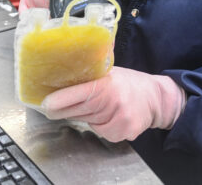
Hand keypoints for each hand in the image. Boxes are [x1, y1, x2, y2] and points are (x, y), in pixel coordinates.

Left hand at [42, 66, 185, 141]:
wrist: (156, 99)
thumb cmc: (128, 83)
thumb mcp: (110, 71)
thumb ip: (90, 73)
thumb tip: (61, 68)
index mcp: (107, 84)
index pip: (80, 93)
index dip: (60, 100)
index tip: (45, 103)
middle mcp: (113, 102)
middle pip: (77, 111)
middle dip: (61, 110)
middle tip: (51, 107)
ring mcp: (119, 120)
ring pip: (86, 122)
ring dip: (82, 115)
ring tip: (94, 105)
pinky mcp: (123, 133)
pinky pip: (100, 132)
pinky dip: (98, 125)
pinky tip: (108, 117)